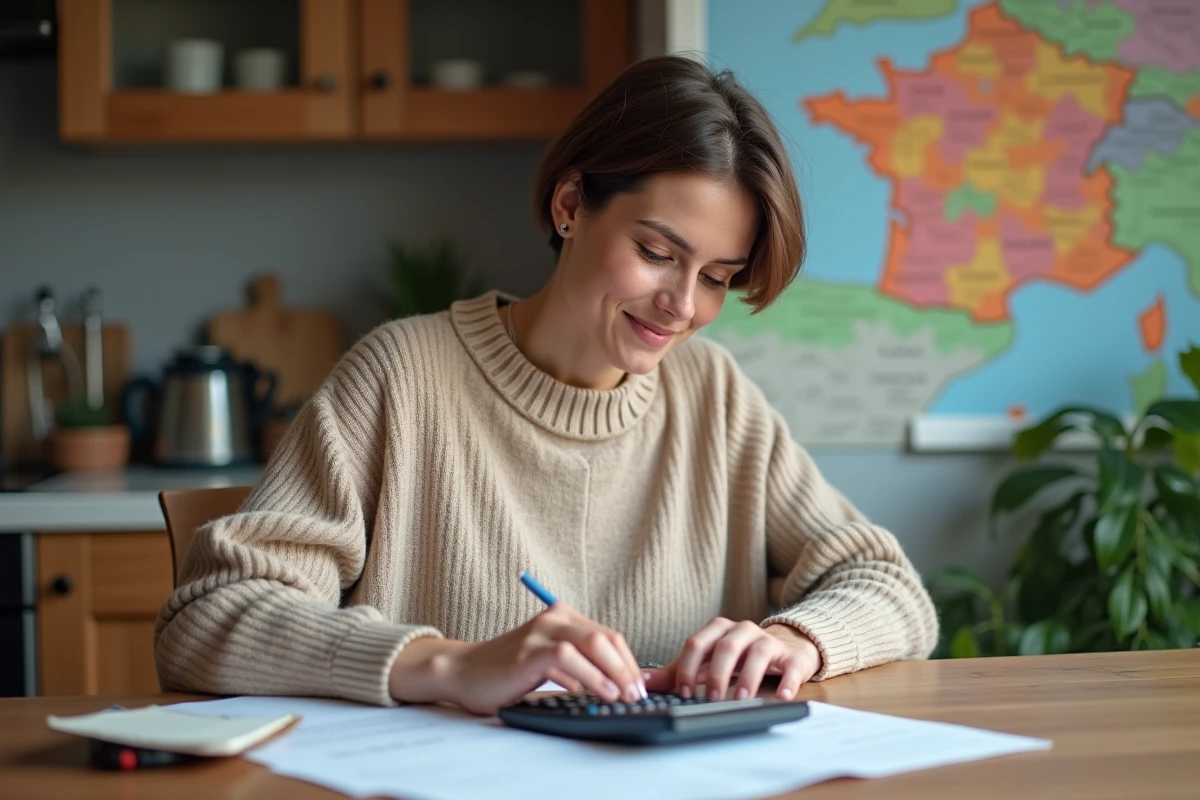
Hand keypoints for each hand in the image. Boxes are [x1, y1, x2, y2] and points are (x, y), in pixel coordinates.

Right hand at [388, 602, 645, 715]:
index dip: (629, 662)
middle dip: (627, 668)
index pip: (609, 636)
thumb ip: (577, 664)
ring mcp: (541, 632)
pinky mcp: (529, 651)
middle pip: (606, 638)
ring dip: (614, 673)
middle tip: (637, 694)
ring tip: (623, 696)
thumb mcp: (549, 661)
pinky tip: (597, 692)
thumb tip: (616, 683)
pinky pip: (568, 658)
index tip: (639, 686)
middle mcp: (555, 618)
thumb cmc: (507, 671)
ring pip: (593, 644)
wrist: (464, 672)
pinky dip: (589, 676)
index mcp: (563, 617)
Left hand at [642, 619, 821, 701]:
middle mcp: (742, 630)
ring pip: (757, 652)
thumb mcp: (706, 662)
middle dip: (716, 674)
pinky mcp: (791, 657)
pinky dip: (787, 682)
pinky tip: (783, 696)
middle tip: (710, 699)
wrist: (784, 648)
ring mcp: (768, 641)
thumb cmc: (737, 657)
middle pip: (725, 647)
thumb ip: (675, 671)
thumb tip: (641, 680)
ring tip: (741, 699)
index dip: (687, 668)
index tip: (682, 693)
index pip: (696, 644)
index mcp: (717, 630)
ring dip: (748, 677)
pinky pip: (791, 667)